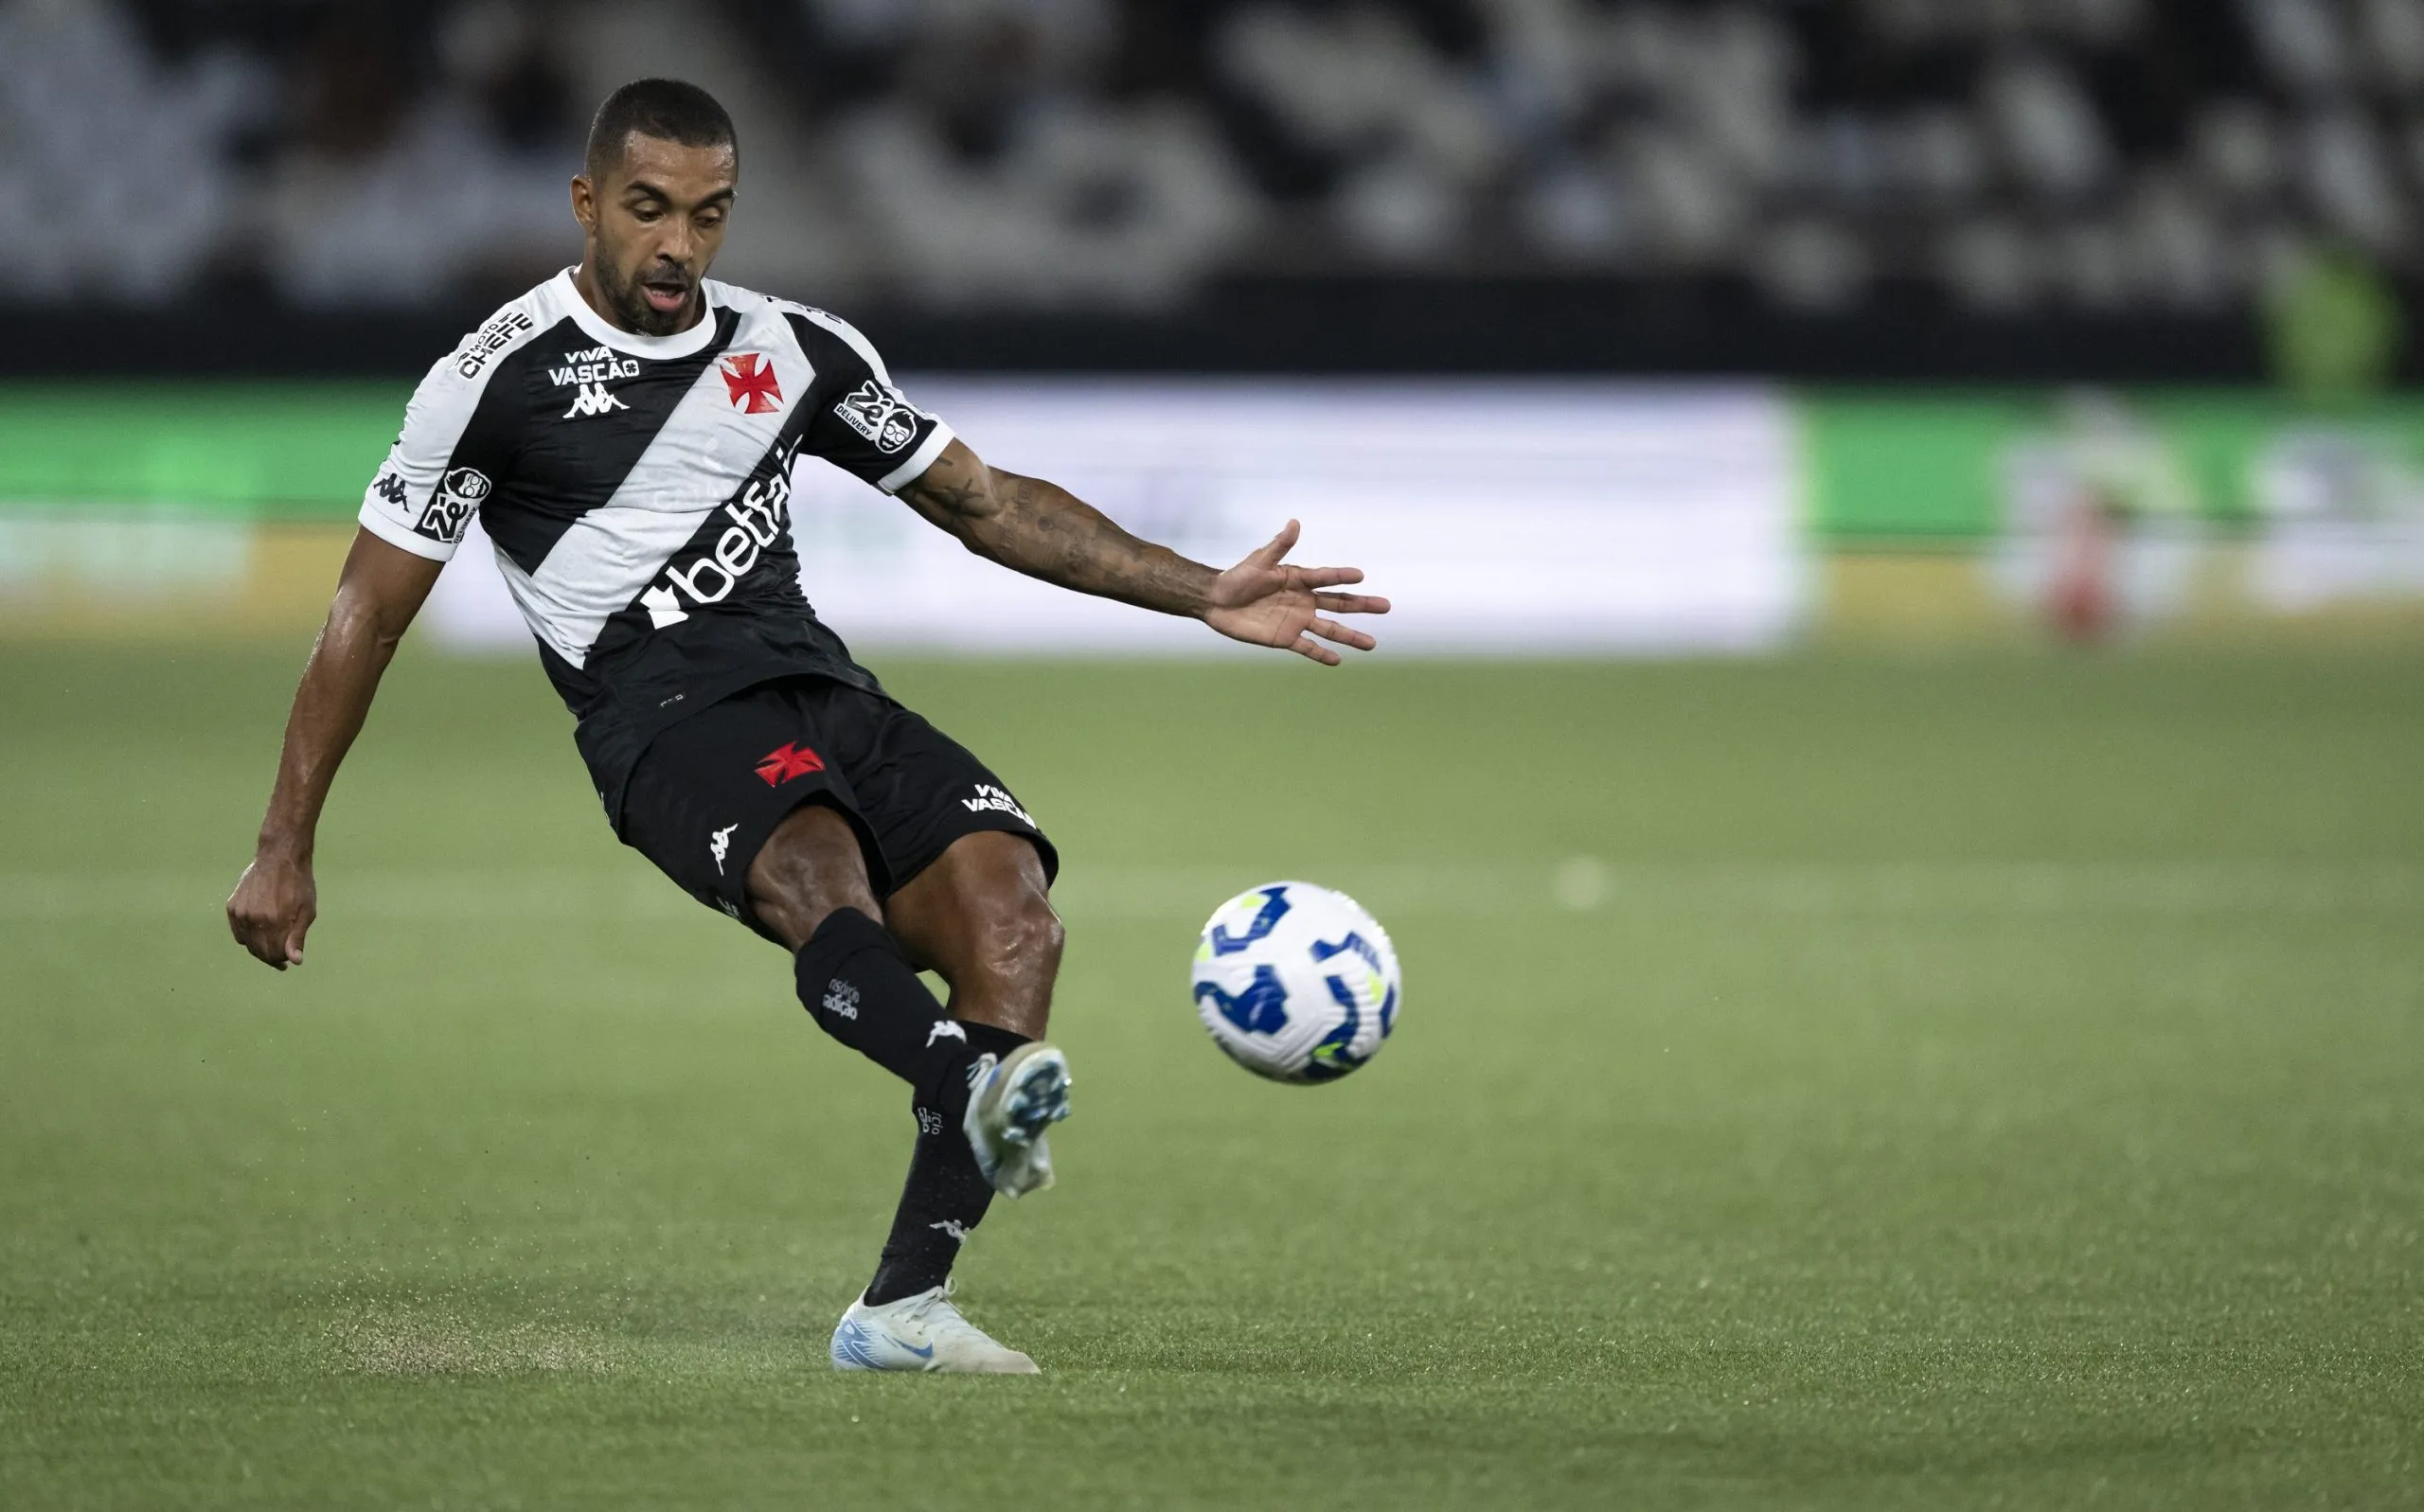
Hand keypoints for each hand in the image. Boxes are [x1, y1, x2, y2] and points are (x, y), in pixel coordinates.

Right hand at [227, 849, 316, 969]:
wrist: (280, 857)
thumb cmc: (299, 884)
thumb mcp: (307, 911)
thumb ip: (298, 937)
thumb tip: (295, 961)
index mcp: (274, 921)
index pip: (273, 954)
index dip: (281, 960)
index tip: (287, 961)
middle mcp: (254, 919)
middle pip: (259, 951)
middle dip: (271, 957)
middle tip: (280, 957)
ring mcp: (241, 913)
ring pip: (247, 943)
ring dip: (259, 948)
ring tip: (271, 944)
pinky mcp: (232, 907)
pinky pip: (238, 933)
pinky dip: (247, 937)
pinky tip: (258, 934)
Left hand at [1203, 521, 1389, 665]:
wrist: (1217, 601)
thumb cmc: (1237, 577)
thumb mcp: (1259, 560)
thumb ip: (1279, 545)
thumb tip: (1295, 523)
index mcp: (1299, 579)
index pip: (1326, 578)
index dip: (1342, 576)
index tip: (1360, 576)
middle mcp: (1303, 600)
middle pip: (1339, 604)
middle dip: (1362, 605)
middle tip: (1386, 606)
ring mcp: (1297, 620)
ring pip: (1330, 629)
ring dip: (1350, 636)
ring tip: (1372, 644)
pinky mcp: (1285, 638)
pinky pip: (1307, 647)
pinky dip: (1322, 655)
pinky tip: (1338, 660)